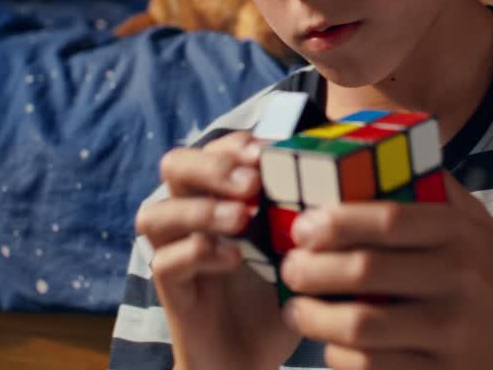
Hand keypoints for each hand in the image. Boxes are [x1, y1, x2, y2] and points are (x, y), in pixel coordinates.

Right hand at [135, 131, 300, 369]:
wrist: (255, 358)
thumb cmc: (279, 295)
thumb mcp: (299, 247)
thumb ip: (306, 212)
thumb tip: (338, 172)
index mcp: (220, 197)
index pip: (213, 150)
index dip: (236, 145)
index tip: (269, 152)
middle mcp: (189, 218)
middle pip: (173, 166)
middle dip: (212, 166)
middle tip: (252, 183)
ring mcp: (176, 253)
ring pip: (154, 213)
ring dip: (199, 209)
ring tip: (242, 219)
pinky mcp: (172, 292)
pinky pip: (164, 262)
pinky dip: (197, 253)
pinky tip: (234, 259)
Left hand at [277, 173, 492, 369]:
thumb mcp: (476, 225)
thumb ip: (431, 187)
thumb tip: (371, 140)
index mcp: (460, 235)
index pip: (389, 219)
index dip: (336, 220)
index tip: (301, 225)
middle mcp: (459, 280)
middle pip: (365, 272)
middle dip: (311, 270)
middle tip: (288, 269)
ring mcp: (453, 333)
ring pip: (362, 327)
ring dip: (316, 318)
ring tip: (297, 309)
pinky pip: (376, 369)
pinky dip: (341, 358)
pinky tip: (331, 346)